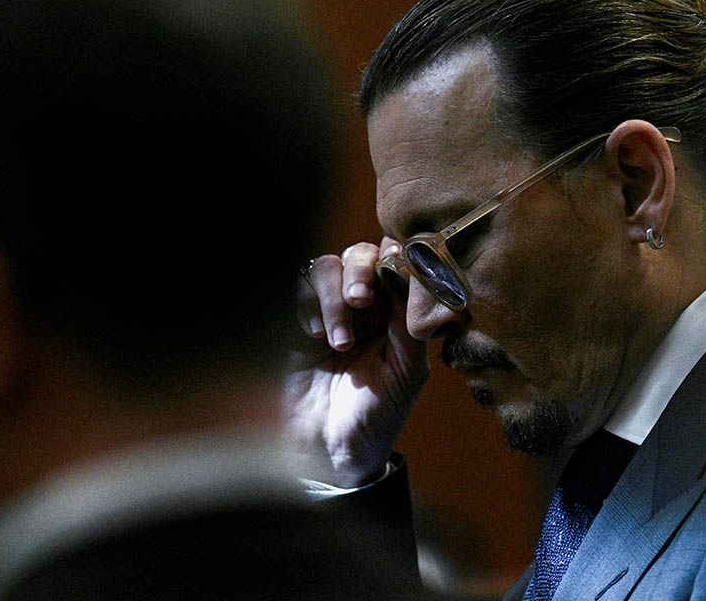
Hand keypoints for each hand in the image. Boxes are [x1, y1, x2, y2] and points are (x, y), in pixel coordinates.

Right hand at [284, 239, 429, 486]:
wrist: (331, 451)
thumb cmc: (377, 415)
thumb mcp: (407, 371)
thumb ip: (410, 323)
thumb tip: (406, 274)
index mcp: (397, 312)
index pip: (399, 263)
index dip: (398, 257)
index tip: (395, 270)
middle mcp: (365, 305)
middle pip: (362, 254)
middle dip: (361, 269)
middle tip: (360, 298)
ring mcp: (329, 311)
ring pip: (328, 266)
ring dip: (333, 295)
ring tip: (337, 340)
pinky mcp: (296, 322)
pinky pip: (298, 289)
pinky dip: (307, 305)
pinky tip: (314, 337)